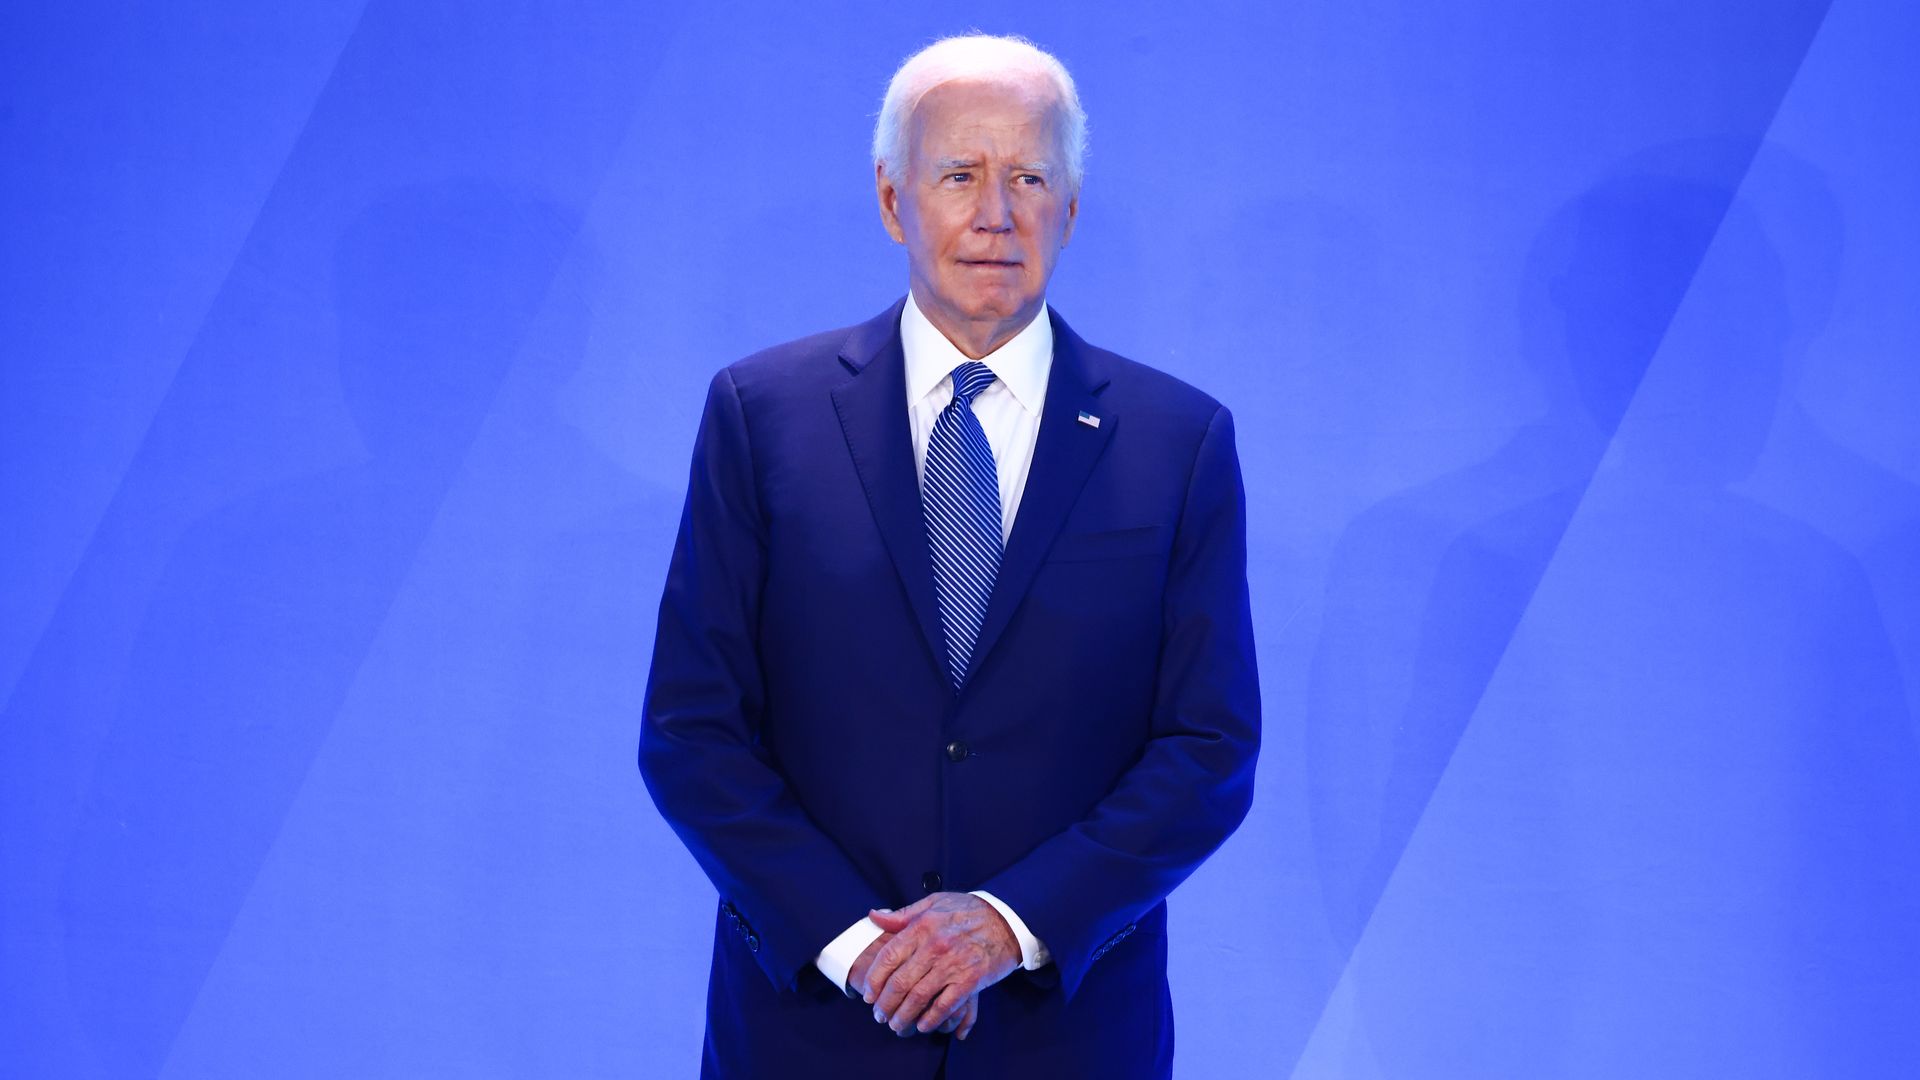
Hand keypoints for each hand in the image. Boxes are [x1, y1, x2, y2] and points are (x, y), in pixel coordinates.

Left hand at [864, 893, 1018, 1035]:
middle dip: (885, 1004)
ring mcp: (953, 965)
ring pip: (918, 997)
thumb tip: (874, 916)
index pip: (888, 957)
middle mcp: (934, 946)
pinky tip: (923, 1025)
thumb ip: (903, 914)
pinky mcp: (970, 980)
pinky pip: (945, 1006)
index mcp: (922, 926)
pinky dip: (930, 1019)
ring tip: (896, 1025)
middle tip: (879, 1015)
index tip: (868, 994)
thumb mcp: (934, 902)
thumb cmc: (969, 910)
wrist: (1008, 919)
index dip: (875, 979)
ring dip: (903, 1016)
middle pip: (900, 982)